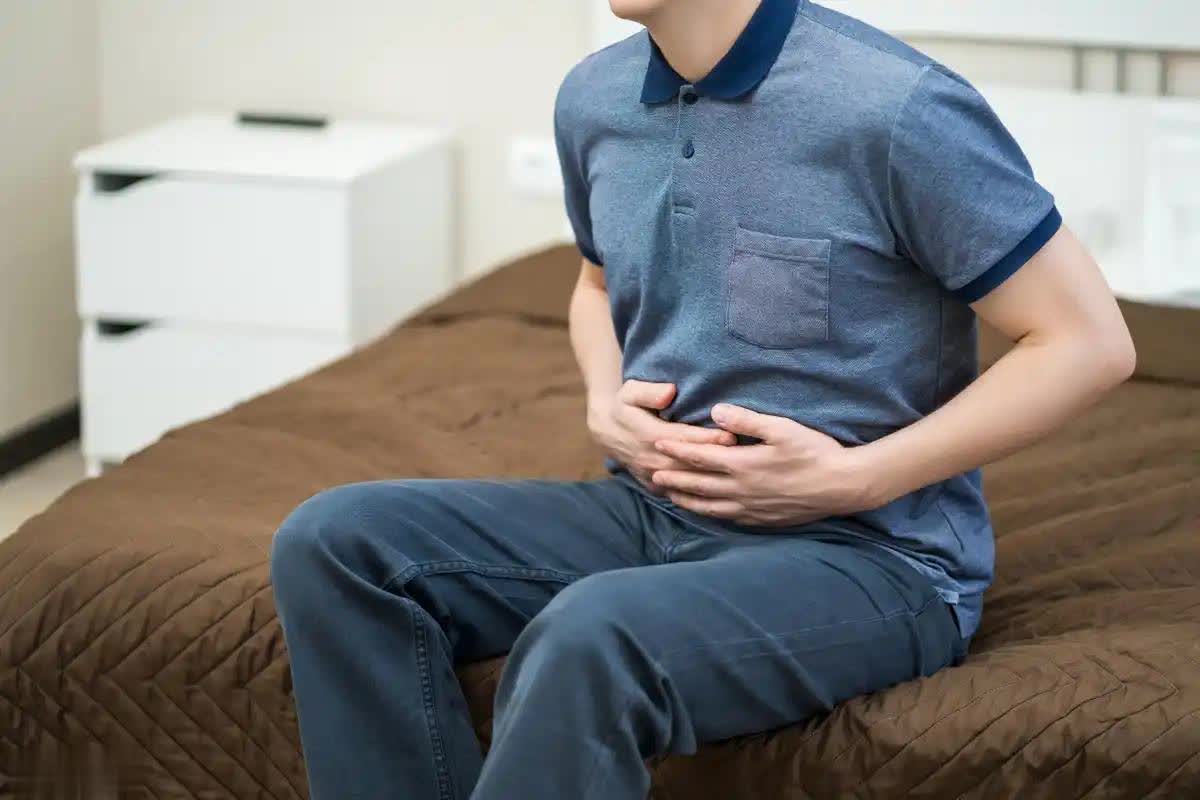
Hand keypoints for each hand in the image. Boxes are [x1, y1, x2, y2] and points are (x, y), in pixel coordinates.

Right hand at [589, 381, 735, 492]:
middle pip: (690, 464)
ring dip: (713, 480)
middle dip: (717, 461)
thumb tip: (670, 392)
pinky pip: (681, 495)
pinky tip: (723, 493)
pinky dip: (701, 495)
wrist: (607, 433)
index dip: (707, 438)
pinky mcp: (655, 488)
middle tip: (746, 458)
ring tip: (739, 475)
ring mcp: (654, 478)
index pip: (684, 438)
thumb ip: (650, 391)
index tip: (731, 436)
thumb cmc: (625, 407)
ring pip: (687, 483)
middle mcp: (653, 460)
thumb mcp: (630, 391)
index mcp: (650, 435)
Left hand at [650, 403, 874, 525]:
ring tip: (669, 495)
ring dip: (686, 500)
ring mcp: (751, 508)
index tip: (657, 444)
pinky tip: (705, 511)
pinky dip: (710, 514)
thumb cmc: (815, 452)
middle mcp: (741, 490)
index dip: (677, 450)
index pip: (700, 456)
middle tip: (651, 474)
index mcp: (743, 465)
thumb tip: (714, 412)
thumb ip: (746, 420)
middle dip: (673, 477)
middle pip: (698, 484)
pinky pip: (728, 518)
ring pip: (709, 506)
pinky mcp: (762, 520)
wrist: (842, 486)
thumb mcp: (781, 428)